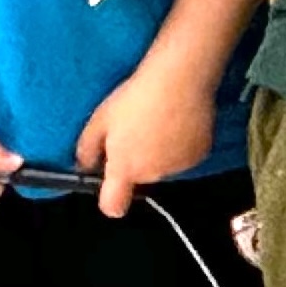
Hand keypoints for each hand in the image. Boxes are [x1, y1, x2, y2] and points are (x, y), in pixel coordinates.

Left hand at [77, 55, 214, 216]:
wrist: (179, 80)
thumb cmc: (135, 98)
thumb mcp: (100, 118)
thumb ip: (87, 149)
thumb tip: (85, 166)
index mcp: (124, 169)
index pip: (113, 207)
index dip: (110, 199)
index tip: (110, 180)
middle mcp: (152, 175)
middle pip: (139, 179)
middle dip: (136, 161)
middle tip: (136, 129)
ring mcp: (179, 166)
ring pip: (162, 167)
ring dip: (159, 153)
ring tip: (160, 122)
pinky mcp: (200, 154)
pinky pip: (183, 156)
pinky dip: (180, 144)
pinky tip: (179, 121)